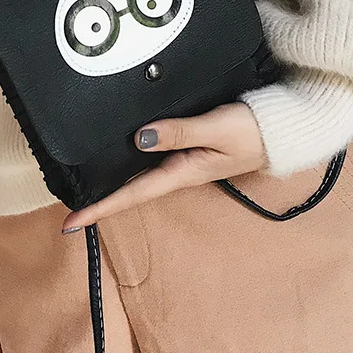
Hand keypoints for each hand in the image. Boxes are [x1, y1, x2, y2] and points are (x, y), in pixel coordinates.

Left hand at [61, 102, 265, 230]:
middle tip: (69, 212)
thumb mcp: (216, 129)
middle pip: (132, 191)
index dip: (101, 208)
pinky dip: (132, 165)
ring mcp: (185, 164)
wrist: (283, 132)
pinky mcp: (190, 151)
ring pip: (141, 177)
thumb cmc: (253, 131)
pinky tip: (121, 158)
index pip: (133, 194)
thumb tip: (138, 138)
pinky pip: (154, 162)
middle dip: (101, 202)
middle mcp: (179, 172)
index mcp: (182, 172)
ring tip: (85, 190)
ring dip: (114, 186)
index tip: (71, 223)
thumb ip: (179, 132)